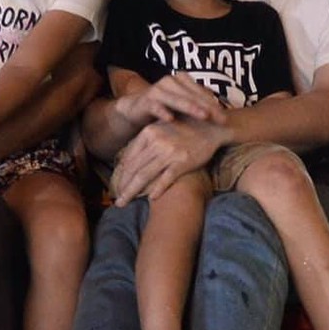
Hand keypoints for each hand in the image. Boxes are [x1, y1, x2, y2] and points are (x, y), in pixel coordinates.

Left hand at [112, 118, 227, 205]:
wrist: (212, 126)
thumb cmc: (185, 128)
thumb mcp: (162, 128)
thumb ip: (146, 142)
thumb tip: (130, 160)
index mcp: (148, 132)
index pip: (128, 157)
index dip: (120, 174)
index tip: (116, 186)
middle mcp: (156, 141)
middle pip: (133, 168)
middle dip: (122, 186)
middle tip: (117, 200)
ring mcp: (169, 152)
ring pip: (144, 175)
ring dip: (131, 192)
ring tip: (124, 203)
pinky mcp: (183, 161)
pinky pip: (166, 179)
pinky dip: (157, 189)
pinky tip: (150, 199)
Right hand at [116, 72, 224, 128]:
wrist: (135, 111)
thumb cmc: (164, 109)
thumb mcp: (182, 107)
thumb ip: (199, 106)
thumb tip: (224, 114)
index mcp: (181, 80)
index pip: (201, 92)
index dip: (215, 104)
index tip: (226, 118)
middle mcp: (170, 82)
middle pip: (192, 95)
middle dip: (208, 107)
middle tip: (221, 119)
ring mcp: (157, 90)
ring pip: (177, 99)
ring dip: (190, 107)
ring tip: (204, 116)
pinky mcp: (145, 101)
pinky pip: (155, 106)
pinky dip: (163, 111)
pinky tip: (171, 119)